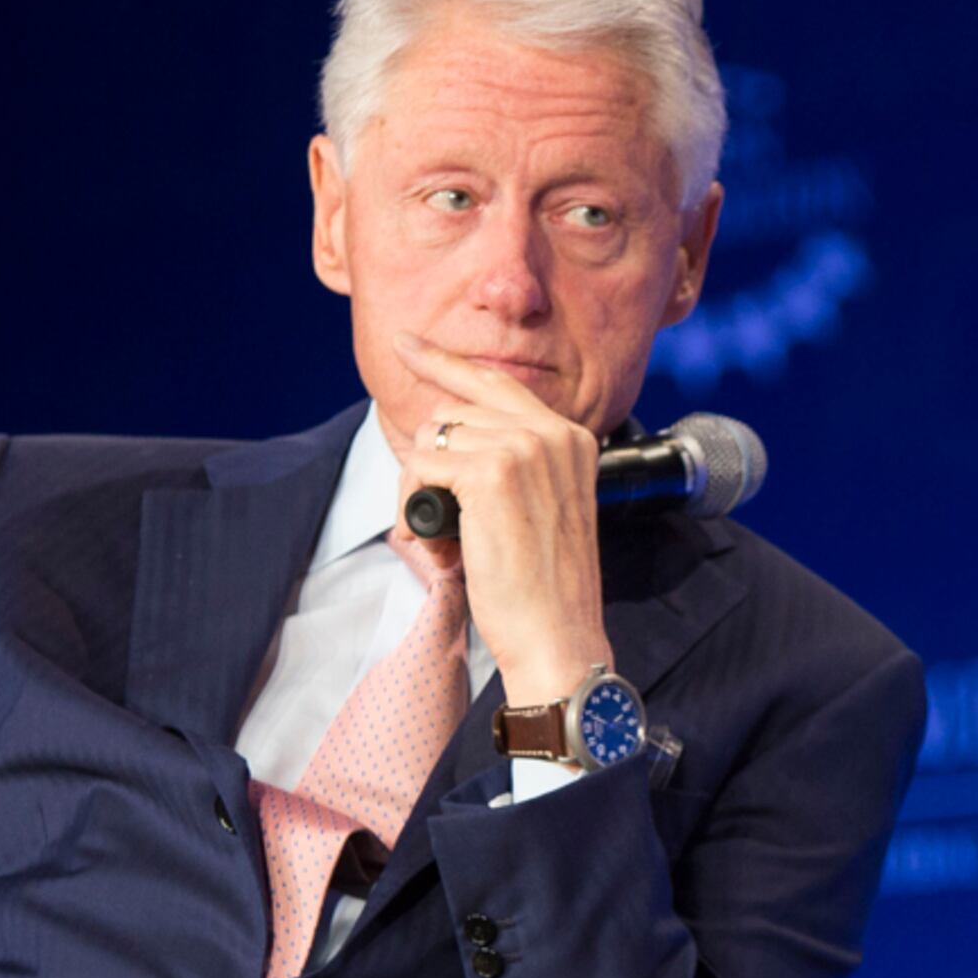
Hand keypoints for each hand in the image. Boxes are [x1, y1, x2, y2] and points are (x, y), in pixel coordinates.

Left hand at [395, 338, 614, 705]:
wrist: (558, 634)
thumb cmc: (545, 586)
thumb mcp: (543, 506)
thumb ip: (512, 461)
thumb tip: (442, 433)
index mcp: (572, 437)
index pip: (495, 383)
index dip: (443, 361)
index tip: (406, 344)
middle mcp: (552, 432)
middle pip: (452, 412)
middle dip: (428, 463)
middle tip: (434, 519)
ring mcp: (523, 448)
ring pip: (432, 441)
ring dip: (420, 492)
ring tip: (445, 541)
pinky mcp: (491, 473)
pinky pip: (421, 468)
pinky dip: (415, 507)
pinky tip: (440, 541)